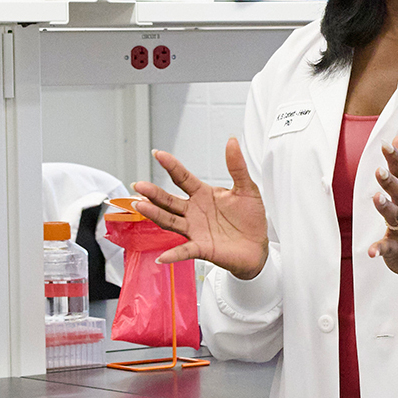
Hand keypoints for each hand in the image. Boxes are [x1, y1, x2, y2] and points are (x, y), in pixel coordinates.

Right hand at [130, 140, 268, 279]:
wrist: (258, 246)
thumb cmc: (250, 218)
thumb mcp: (246, 189)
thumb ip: (237, 167)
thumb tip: (232, 141)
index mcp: (203, 194)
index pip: (182, 177)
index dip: (171, 165)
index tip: (158, 154)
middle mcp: (194, 211)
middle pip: (169, 200)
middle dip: (153, 193)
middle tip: (139, 185)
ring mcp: (195, 230)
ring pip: (170, 221)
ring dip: (155, 214)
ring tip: (140, 205)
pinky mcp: (201, 248)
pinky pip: (184, 250)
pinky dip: (173, 254)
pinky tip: (162, 256)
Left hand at [367, 137, 397, 280]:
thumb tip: (397, 137)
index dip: (395, 159)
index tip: (386, 144)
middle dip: (391, 182)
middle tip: (379, 170)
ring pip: (395, 218)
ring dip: (386, 208)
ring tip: (376, 198)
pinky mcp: (397, 248)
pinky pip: (388, 248)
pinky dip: (380, 249)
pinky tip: (372, 251)